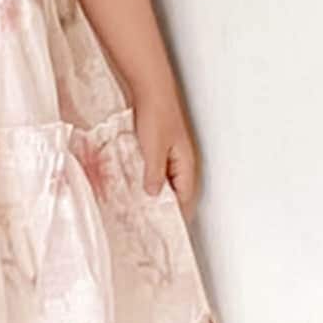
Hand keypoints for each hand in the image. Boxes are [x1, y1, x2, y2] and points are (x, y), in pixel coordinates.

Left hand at [132, 91, 200, 221]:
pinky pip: (158, 171)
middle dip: (166, 209)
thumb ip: (154, 174)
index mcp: (186, 165)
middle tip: (150, 226)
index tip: (166, 232)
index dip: (177, 217)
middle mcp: (182, 162)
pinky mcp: (161, 148)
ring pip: (167, 183)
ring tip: (141, 210)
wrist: (151, 89)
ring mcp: (172, 155)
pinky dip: (150, 180)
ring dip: (156, 195)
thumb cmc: (157, 115)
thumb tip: (154, 194)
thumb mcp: (153, 149)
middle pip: (177, 194)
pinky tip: (136, 185)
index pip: (185, 200)